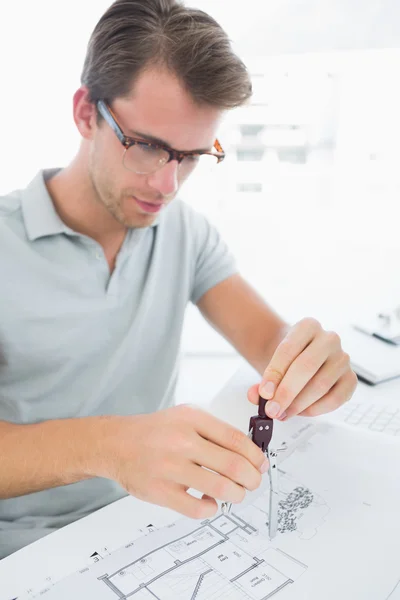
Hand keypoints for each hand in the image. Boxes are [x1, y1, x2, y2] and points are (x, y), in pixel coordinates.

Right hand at [98, 405, 267, 518]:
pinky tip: (210, 502)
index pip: (236, 439)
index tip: (261, 465)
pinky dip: (211, 509)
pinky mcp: (159, 491)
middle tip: (253, 482)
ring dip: (237, 495)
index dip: (256, 456)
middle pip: (234, 465)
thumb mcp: (185, 416)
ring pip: (220, 488)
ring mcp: (169, 467)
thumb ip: (214, 431)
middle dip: (252, 479)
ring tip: (236, 494)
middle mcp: (181, 441)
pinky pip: (197, 508)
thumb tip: (250, 454)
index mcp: (191, 419)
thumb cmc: (156, 432)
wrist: (115, 443)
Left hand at [248, 317, 357, 419]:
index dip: (275, 373)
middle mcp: (329, 339)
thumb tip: (256, 395)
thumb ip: (262, 381)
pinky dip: (315, 409)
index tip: (264, 392)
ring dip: (299, 404)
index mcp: (308, 326)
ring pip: (320, 385)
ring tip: (283, 412)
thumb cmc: (288, 359)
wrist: (302, 356)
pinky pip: (335, 398)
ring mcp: (343, 358)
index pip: (288, 349)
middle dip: (286, 392)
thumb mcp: (271, 362)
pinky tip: (301, 411)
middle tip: (272, 409)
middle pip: (306, 367)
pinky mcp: (351, 378)